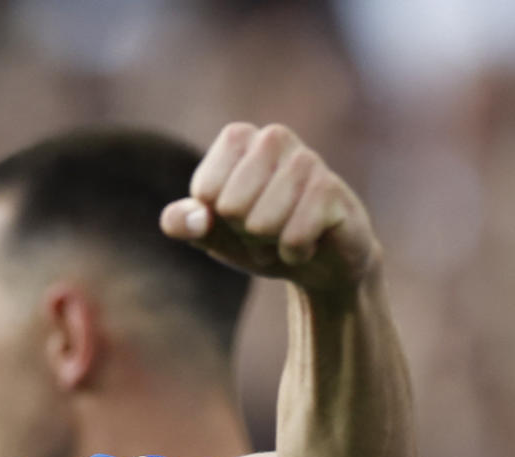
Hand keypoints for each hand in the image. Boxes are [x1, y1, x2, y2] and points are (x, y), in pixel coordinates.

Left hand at [161, 123, 380, 293]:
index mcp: (237, 138)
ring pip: (262, 224)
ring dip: (269, 245)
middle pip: (231, 207)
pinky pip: (292, 238)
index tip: (237, 216)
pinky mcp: (332, 190)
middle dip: (244, 233)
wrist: (316, 261)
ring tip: (284, 234)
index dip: (216, 218)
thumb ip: (182, 223)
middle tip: (264, 229)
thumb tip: (189, 220)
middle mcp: (272, 138)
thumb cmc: (256, 238)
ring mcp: (307, 160)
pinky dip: (294, 253)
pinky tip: (308, 243)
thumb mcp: (210, 233)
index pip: (205, 192)